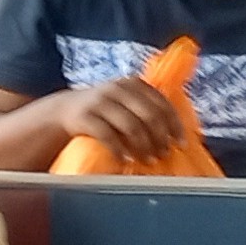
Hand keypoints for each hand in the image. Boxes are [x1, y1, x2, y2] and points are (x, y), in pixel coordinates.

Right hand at [60, 75, 189, 163]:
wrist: (64, 111)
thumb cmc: (104, 112)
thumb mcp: (125, 102)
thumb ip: (146, 109)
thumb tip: (176, 136)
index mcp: (133, 84)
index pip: (161, 103)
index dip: (174, 124)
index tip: (181, 143)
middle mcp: (118, 89)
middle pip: (149, 115)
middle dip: (160, 138)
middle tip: (164, 154)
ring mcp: (100, 102)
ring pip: (131, 126)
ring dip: (143, 147)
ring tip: (147, 160)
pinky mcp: (84, 117)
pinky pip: (107, 136)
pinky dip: (119, 150)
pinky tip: (125, 160)